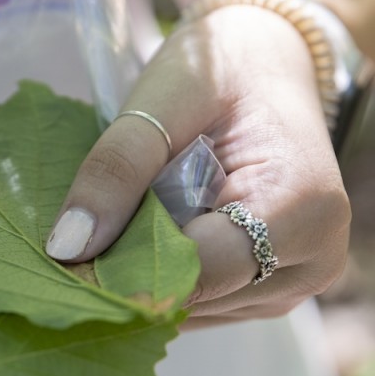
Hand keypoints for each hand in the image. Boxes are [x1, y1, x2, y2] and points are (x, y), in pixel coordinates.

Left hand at [46, 6, 349, 325]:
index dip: (125, 269)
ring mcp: (291, 283)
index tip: (63, 258)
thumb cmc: (221, 70)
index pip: (197, 271)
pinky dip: (157, 277)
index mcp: (302, 210)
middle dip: (127, 273)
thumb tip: (67, 248)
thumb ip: (117, 168)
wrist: (266, 68)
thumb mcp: (164, 97)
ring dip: (140, 276)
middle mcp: (311, 261)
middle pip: (193, 295)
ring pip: (190, 307)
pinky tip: (134, 241)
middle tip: (74, 241)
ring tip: (112, 227)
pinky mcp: (267, 290)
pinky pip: (198, 303)